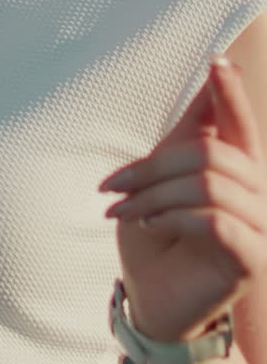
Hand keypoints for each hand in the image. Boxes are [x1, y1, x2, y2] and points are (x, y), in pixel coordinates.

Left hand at [99, 58, 266, 342]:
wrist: (154, 301)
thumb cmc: (157, 238)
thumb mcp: (163, 180)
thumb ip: (187, 135)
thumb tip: (216, 70)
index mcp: (238, 169)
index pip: (240, 123)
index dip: (231, 93)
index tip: (217, 62)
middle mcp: (258, 193)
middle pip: (209, 153)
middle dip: (151, 166)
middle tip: (111, 185)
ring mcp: (261, 226)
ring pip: (209, 184)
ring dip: (154, 195)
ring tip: (122, 211)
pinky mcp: (254, 258)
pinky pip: (217, 221)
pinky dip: (174, 217)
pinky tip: (149, 224)